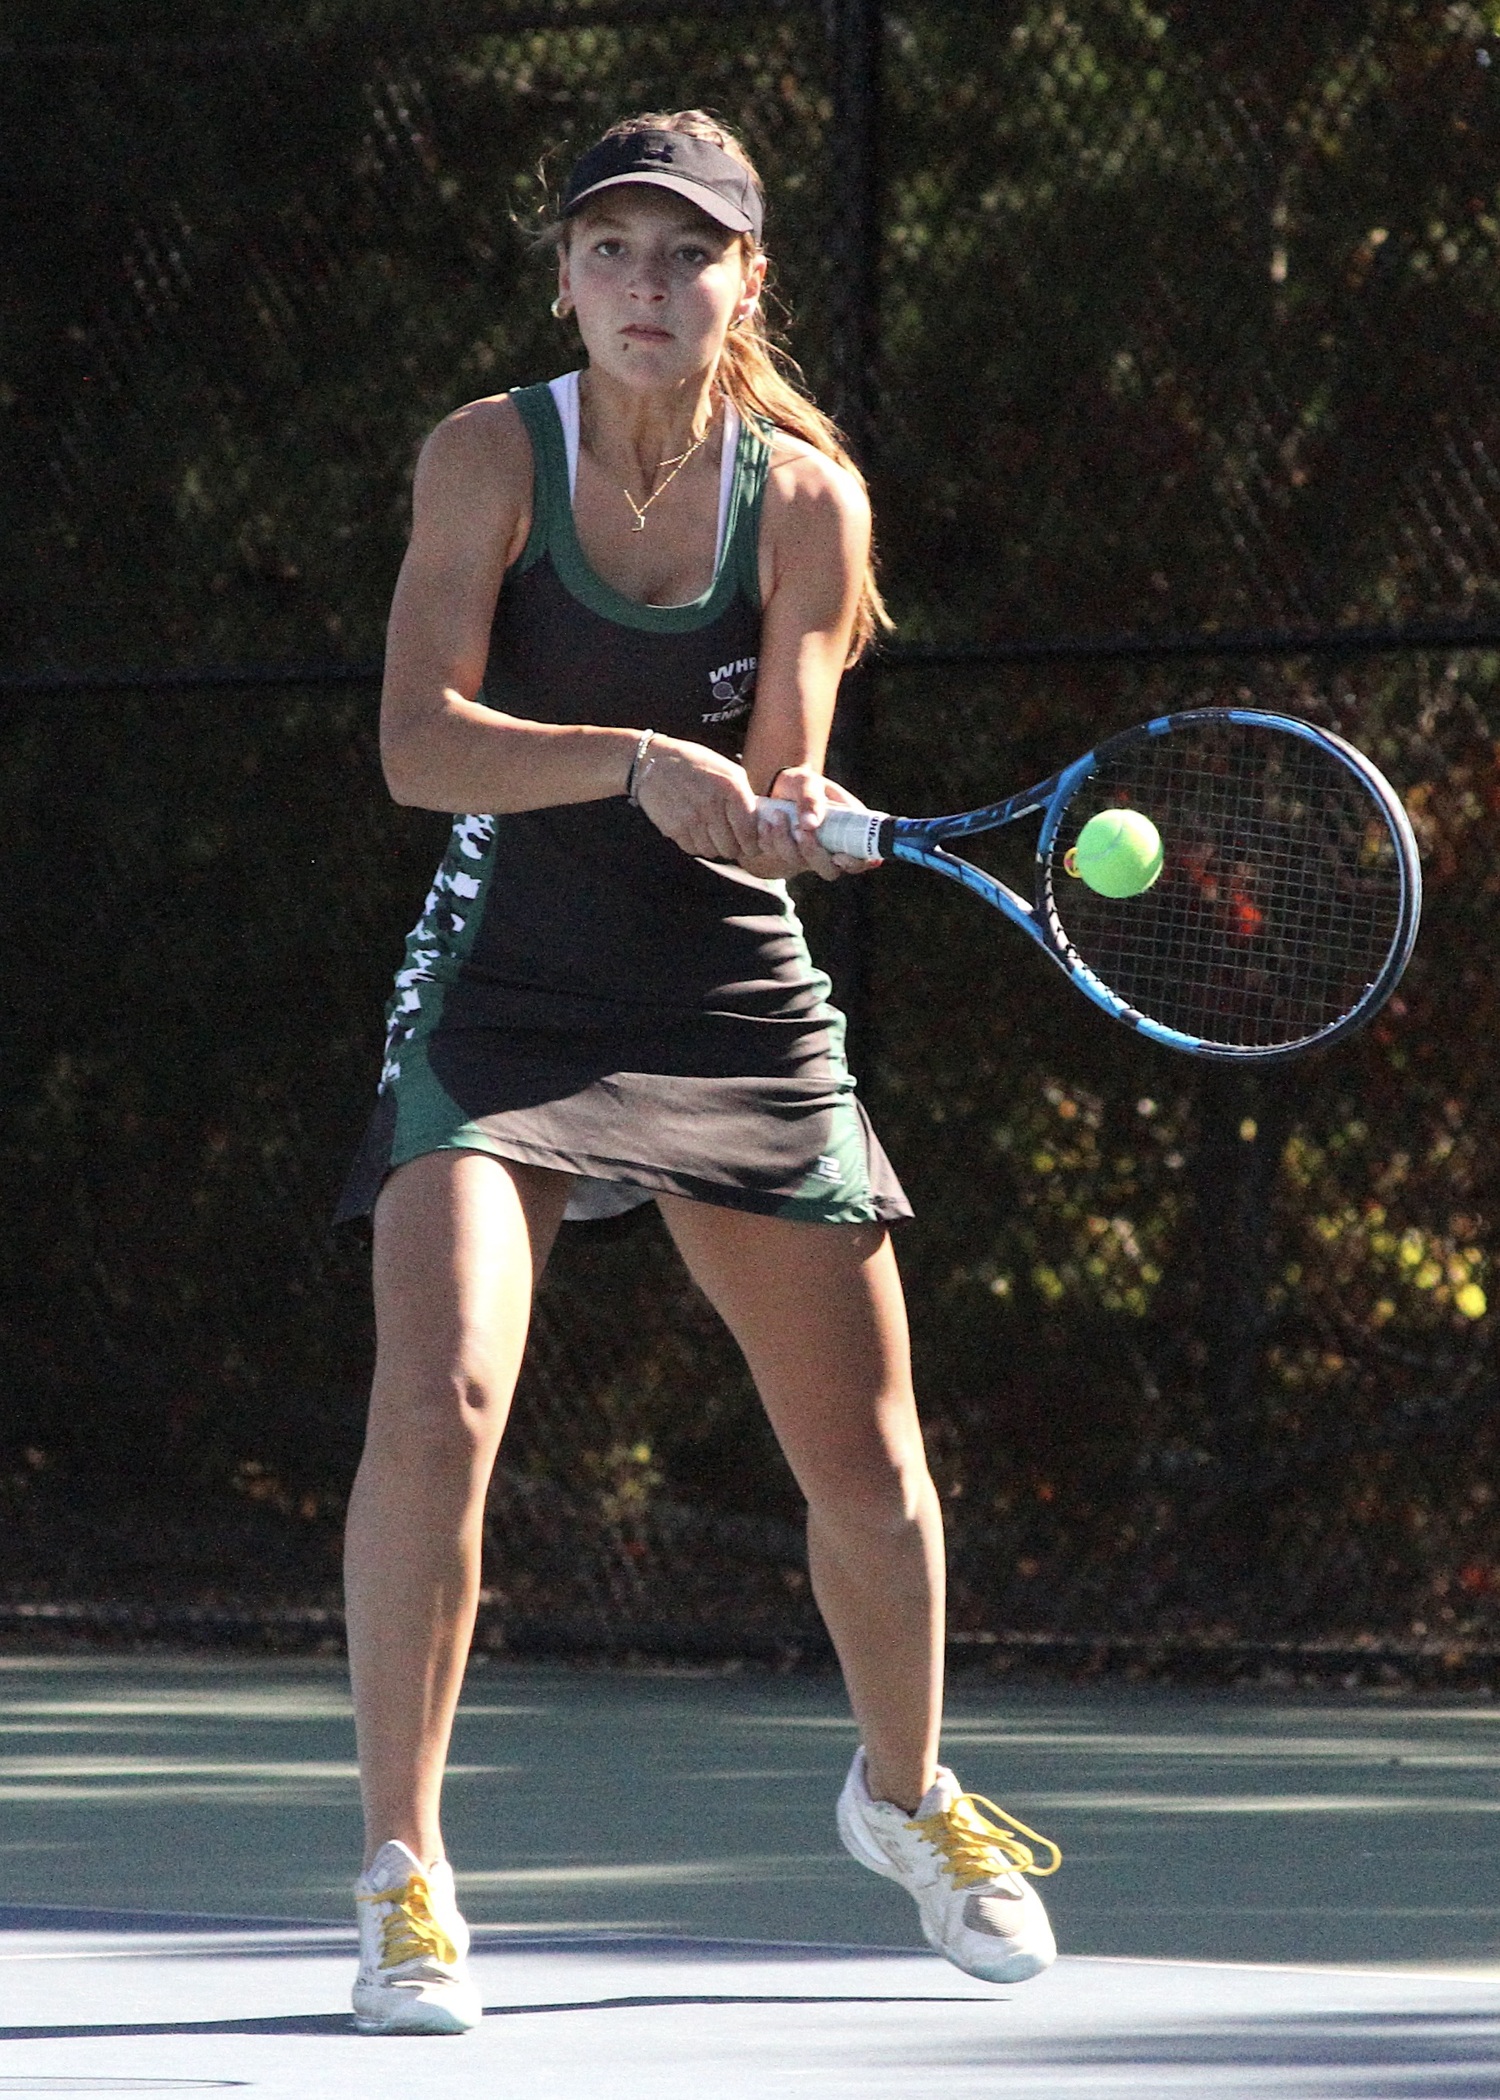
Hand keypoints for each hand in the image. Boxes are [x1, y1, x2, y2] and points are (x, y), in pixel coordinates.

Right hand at [632, 735, 761, 863]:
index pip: (749, 832)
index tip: (752, 845)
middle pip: (732, 848)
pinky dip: (698, 845)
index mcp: (731, 789)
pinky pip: (694, 850)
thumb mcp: (727, 769)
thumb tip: (759, 823)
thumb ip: (745, 795)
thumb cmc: (694, 763)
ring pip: (713, 852)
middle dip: (735, 848)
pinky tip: (696, 830)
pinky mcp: (674, 829)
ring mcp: (692, 819)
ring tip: (713, 833)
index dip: (753, 844)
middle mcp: (712, 806)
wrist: (651, 762)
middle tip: (732, 841)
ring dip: (716, 847)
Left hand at [745, 766, 880, 882]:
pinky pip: (776, 857)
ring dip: (786, 841)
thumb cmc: (802, 784)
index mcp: (850, 832)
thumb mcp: (808, 782)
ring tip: (777, 814)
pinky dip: (769, 840)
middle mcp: (831, 849)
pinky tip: (766, 822)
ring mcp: (807, 855)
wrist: (778, 786)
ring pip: (799, 863)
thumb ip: (811, 799)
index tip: (839, 856)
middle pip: (829, 871)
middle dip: (813, 853)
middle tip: (802, 830)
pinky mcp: (785, 855)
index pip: (862, 860)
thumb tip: (810, 824)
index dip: (855, 864)